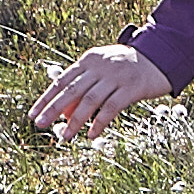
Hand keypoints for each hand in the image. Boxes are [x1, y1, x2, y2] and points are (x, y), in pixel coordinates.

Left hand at [30, 45, 173, 139]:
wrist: (160, 57)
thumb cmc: (127, 68)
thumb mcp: (103, 70)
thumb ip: (84, 87)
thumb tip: (64, 114)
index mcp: (89, 60)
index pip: (62, 80)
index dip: (46, 98)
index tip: (33, 114)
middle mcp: (100, 66)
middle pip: (71, 90)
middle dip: (53, 109)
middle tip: (39, 124)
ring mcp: (116, 76)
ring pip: (90, 100)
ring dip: (75, 121)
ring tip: (64, 136)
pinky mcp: (132, 87)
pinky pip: (112, 107)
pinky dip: (99, 122)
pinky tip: (90, 135)